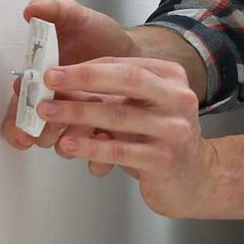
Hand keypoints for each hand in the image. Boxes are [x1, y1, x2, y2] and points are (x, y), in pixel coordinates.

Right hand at [0, 0, 137, 166]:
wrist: (134, 52)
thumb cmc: (100, 37)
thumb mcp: (76, 17)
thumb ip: (53, 11)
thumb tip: (33, 9)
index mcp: (41, 84)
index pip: (17, 112)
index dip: (17, 120)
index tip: (28, 116)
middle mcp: (57, 107)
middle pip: (37, 134)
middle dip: (45, 129)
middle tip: (60, 115)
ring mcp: (79, 123)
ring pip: (64, 147)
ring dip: (72, 141)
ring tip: (89, 124)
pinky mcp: (103, 134)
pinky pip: (95, 158)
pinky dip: (99, 156)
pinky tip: (107, 139)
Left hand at [34, 58, 215, 217]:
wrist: (195, 178)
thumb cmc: (163, 139)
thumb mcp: (147, 108)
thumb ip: (117, 94)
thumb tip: (67, 85)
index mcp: (172, 79)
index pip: (126, 65)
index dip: (88, 67)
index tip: (57, 69)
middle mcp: (178, 99)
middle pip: (127, 80)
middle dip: (84, 79)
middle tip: (50, 80)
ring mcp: (173, 130)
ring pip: (119, 116)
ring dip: (78, 113)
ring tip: (48, 112)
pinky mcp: (163, 160)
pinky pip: (119, 150)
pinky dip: (90, 146)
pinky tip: (69, 143)